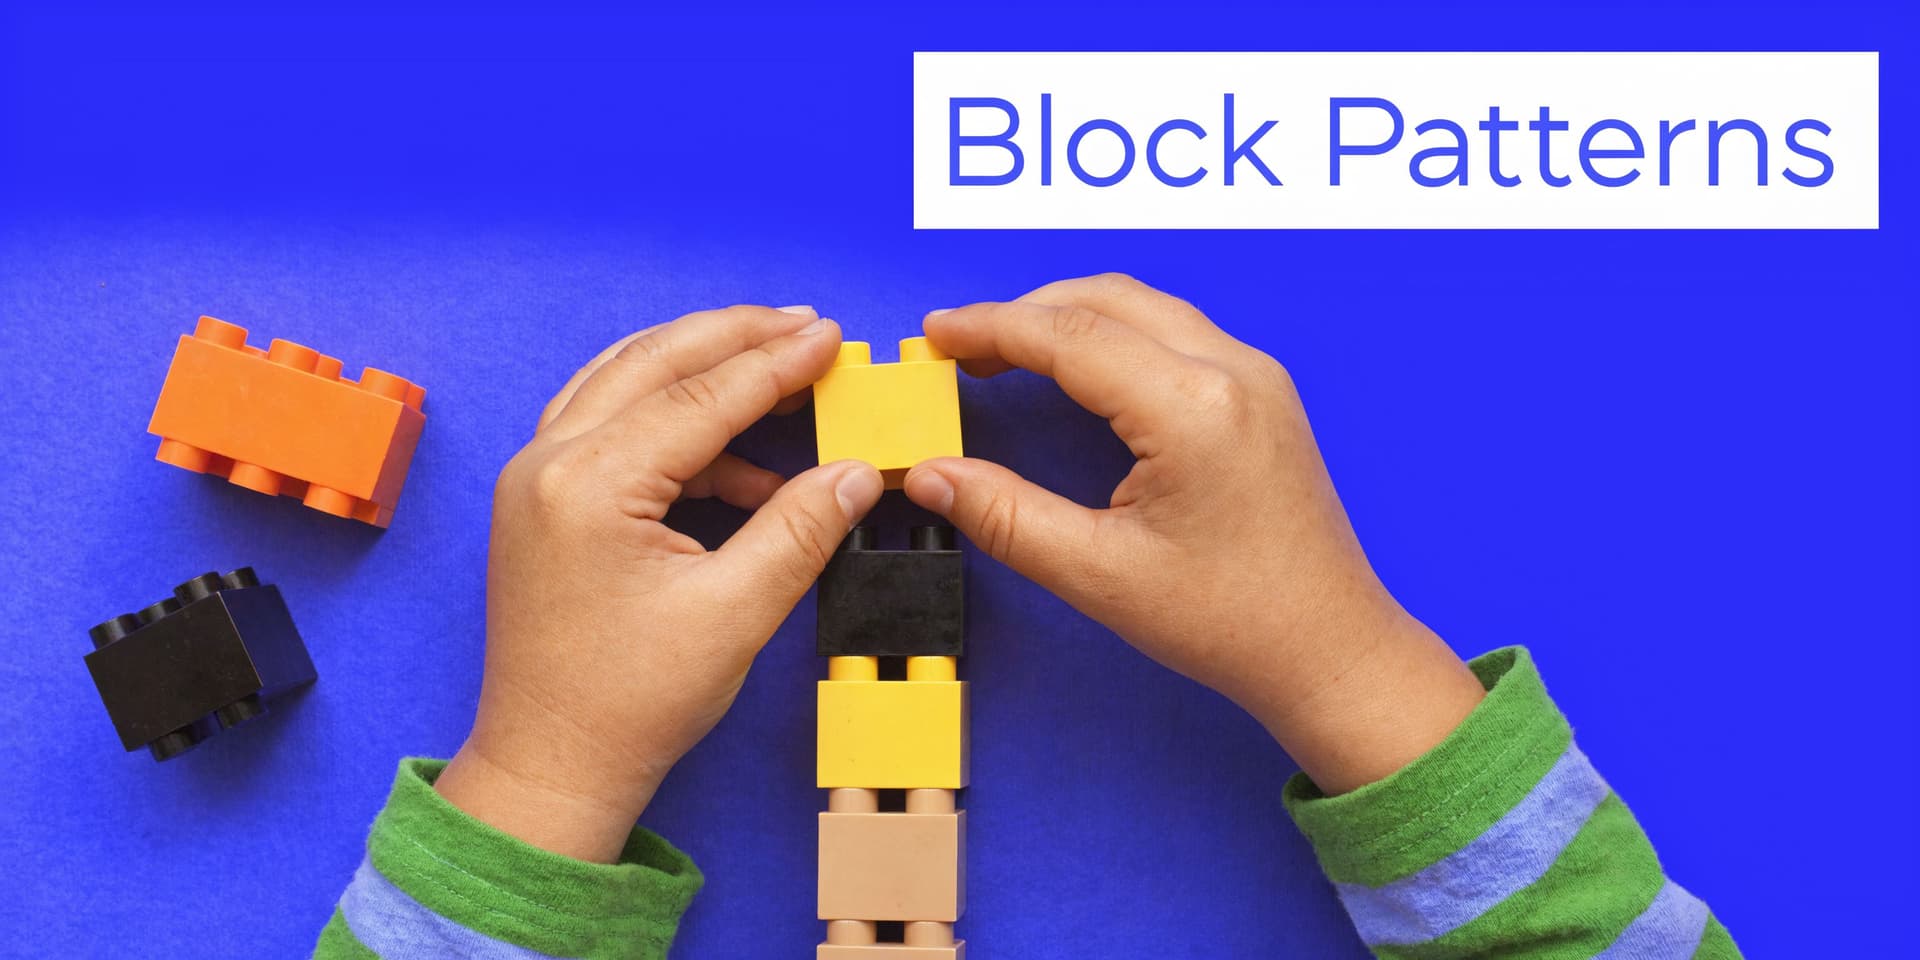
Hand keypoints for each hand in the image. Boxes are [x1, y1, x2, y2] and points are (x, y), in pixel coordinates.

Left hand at [435, 305, 883, 860]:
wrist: (551, 766)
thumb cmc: (627, 703)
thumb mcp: (734, 614)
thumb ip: (800, 529)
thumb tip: (856, 472)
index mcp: (587, 485)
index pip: (699, 398)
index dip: (775, 364)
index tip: (831, 337)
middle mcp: (547, 463)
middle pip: (653, 364)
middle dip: (735, 338)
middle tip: (806, 324)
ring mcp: (536, 478)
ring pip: (624, 381)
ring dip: (700, 366)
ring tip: (776, 363)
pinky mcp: (543, 500)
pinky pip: (610, 423)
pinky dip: (676, 421)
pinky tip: (742, 458)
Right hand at [903, 275, 1484, 793]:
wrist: (1328, 648)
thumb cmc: (1233, 621)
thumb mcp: (1099, 575)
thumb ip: (1006, 516)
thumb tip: (932, 474)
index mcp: (1193, 408)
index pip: (1070, 337)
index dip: (991, 328)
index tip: (937, 334)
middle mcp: (1233, 371)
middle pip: (1105, 299)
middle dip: (1023, 312)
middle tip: (960, 345)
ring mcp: (1256, 375)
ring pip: (1142, 306)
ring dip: (1067, 318)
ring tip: (1004, 353)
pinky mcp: (1262, 391)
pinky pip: (1174, 330)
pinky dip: (1111, 333)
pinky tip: (1074, 369)